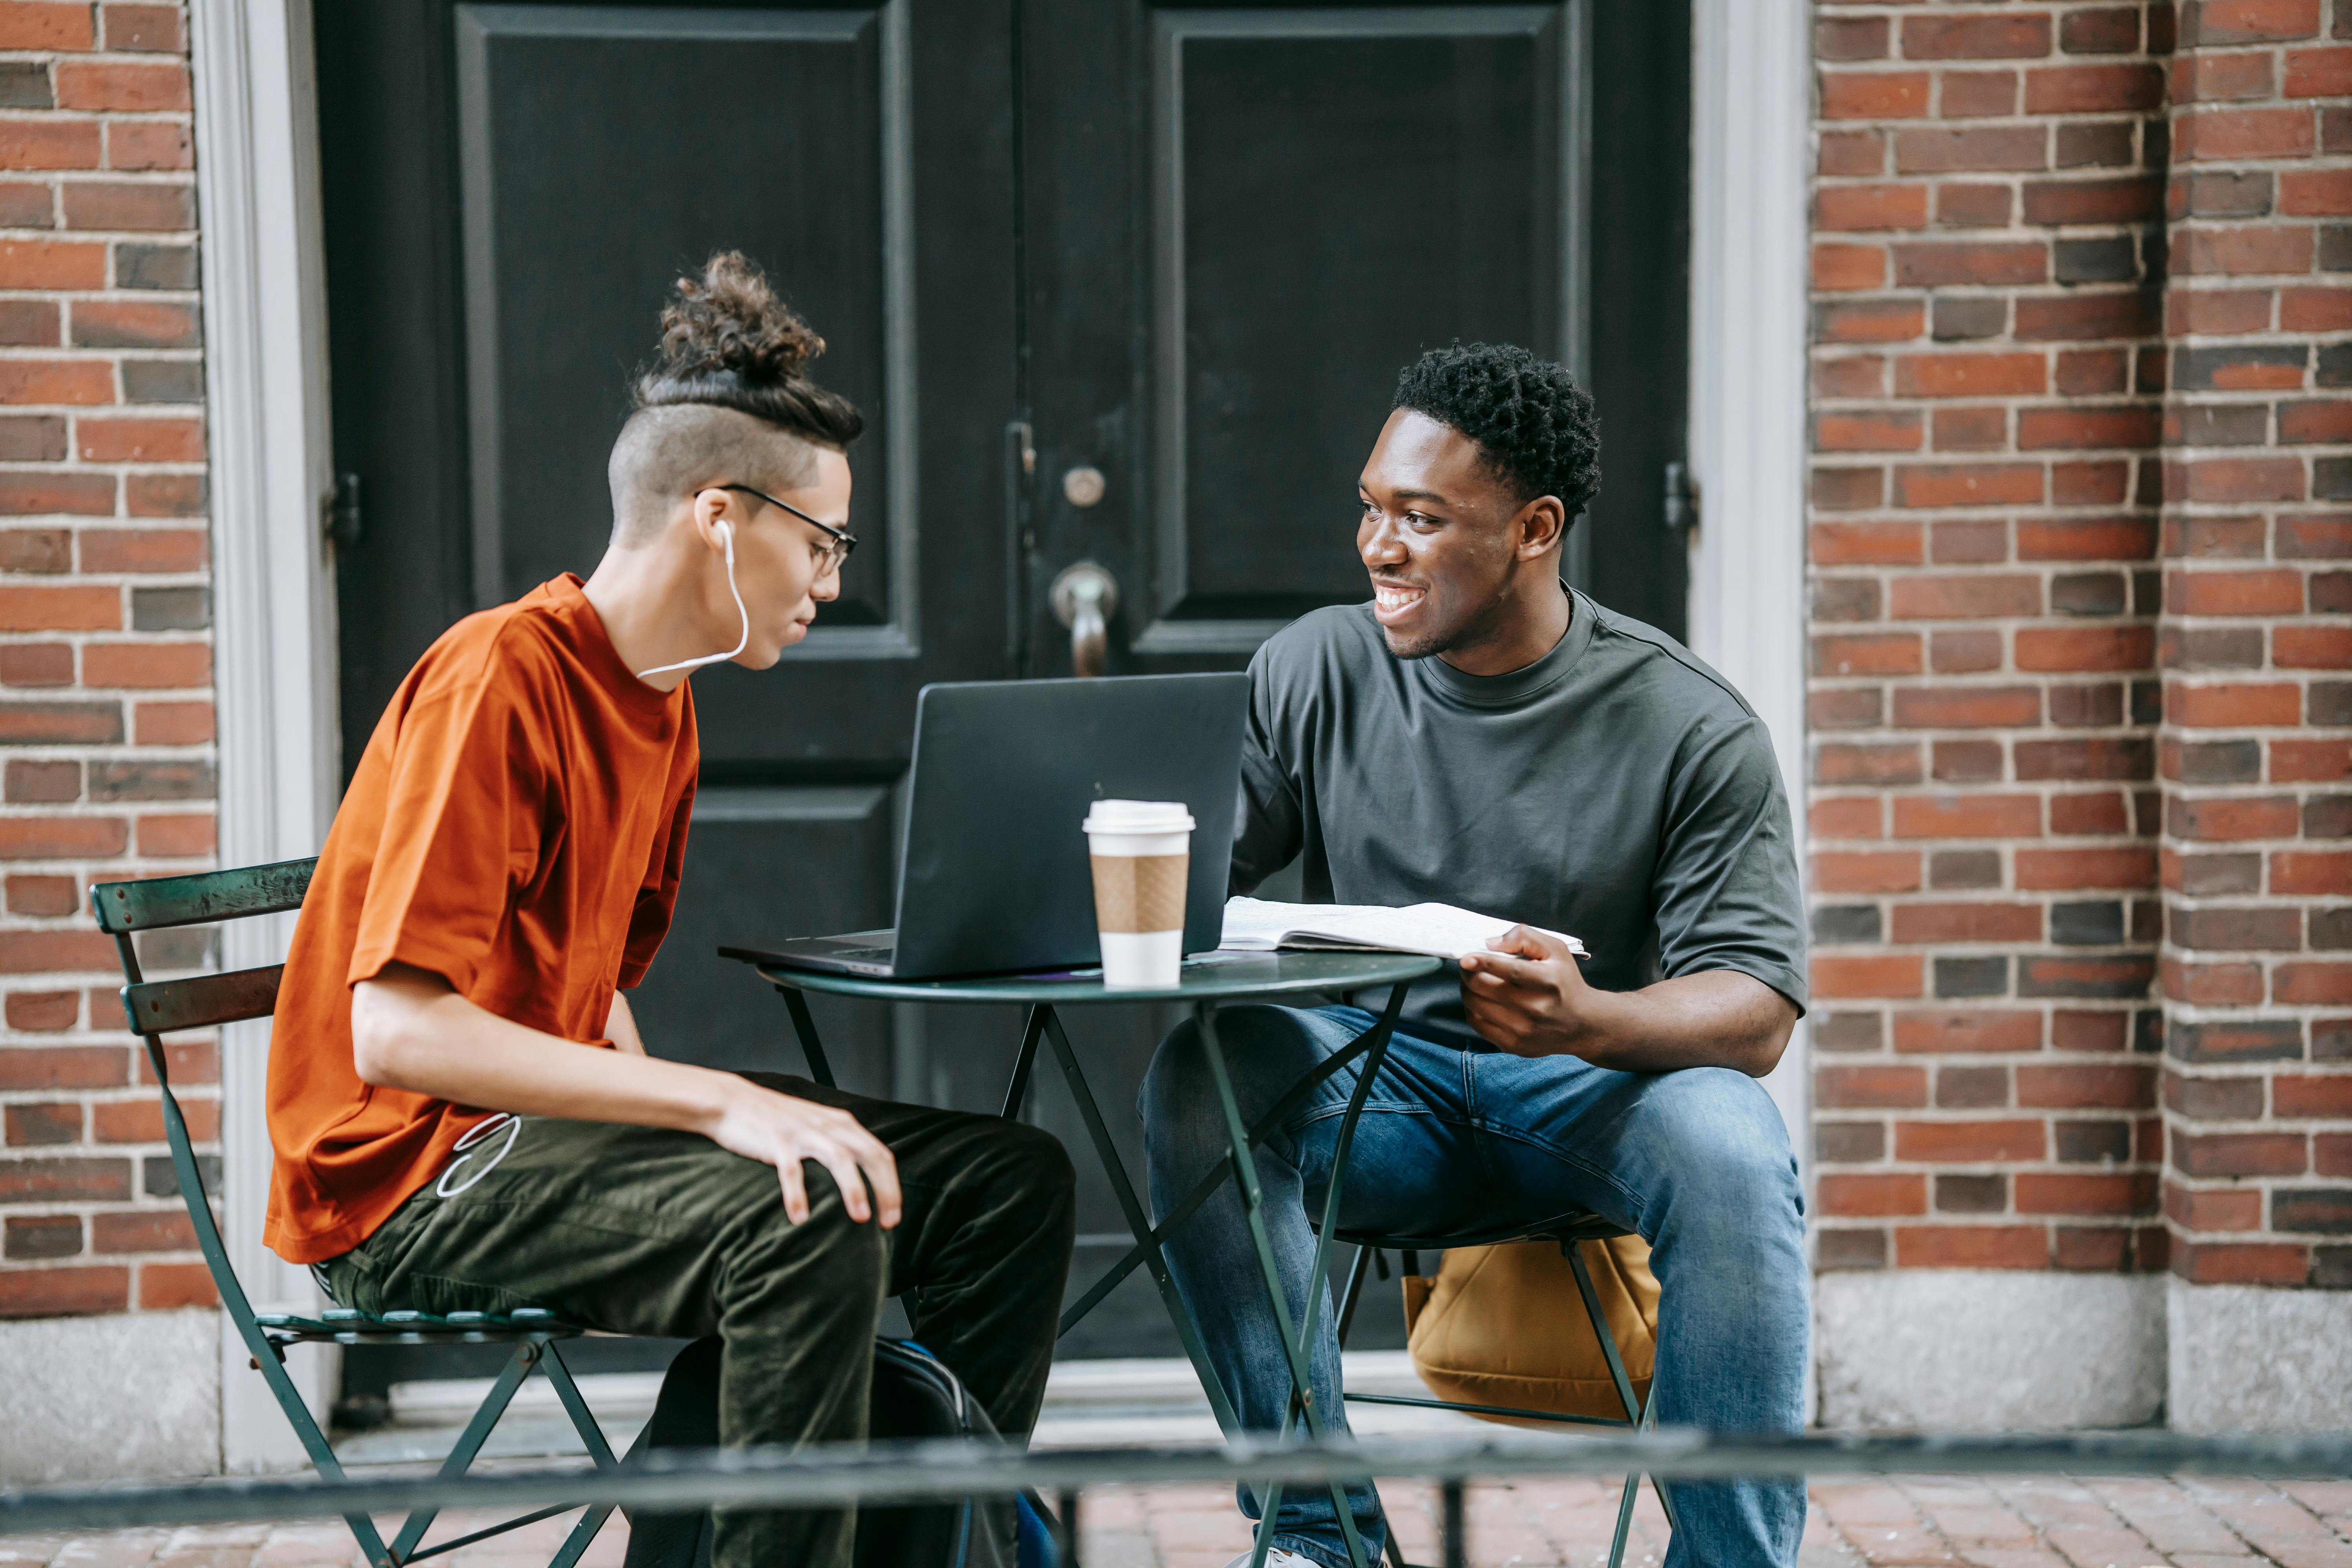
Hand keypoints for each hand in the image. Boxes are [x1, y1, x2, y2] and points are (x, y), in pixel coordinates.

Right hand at [702, 1082, 902, 1227]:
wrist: (734, 1101)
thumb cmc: (777, 1121)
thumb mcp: (817, 1128)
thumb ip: (839, 1146)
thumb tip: (860, 1181)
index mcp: (842, 1124)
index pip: (880, 1154)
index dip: (892, 1185)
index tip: (894, 1216)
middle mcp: (829, 1126)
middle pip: (870, 1156)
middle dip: (885, 1190)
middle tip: (888, 1222)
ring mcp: (804, 1133)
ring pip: (839, 1159)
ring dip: (853, 1189)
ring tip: (860, 1218)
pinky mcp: (777, 1141)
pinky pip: (791, 1170)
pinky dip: (797, 1194)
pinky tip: (800, 1217)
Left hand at [1457, 926, 1614, 1061]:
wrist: (1582, 1024)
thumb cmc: (1565, 982)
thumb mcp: (1555, 950)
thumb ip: (1524, 937)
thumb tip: (1490, 944)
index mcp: (1547, 982)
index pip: (1510, 971)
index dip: (1484, 963)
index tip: (1465, 958)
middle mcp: (1535, 1009)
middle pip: (1485, 988)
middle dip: (1468, 973)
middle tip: (1468, 965)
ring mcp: (1522, 1031)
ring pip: (1475, 1006)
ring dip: (1467, 989)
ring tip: (1473, 979)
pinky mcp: (1512, 1045)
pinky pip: (1477, 1024)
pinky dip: (1472, 1008)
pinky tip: (1480, 998)